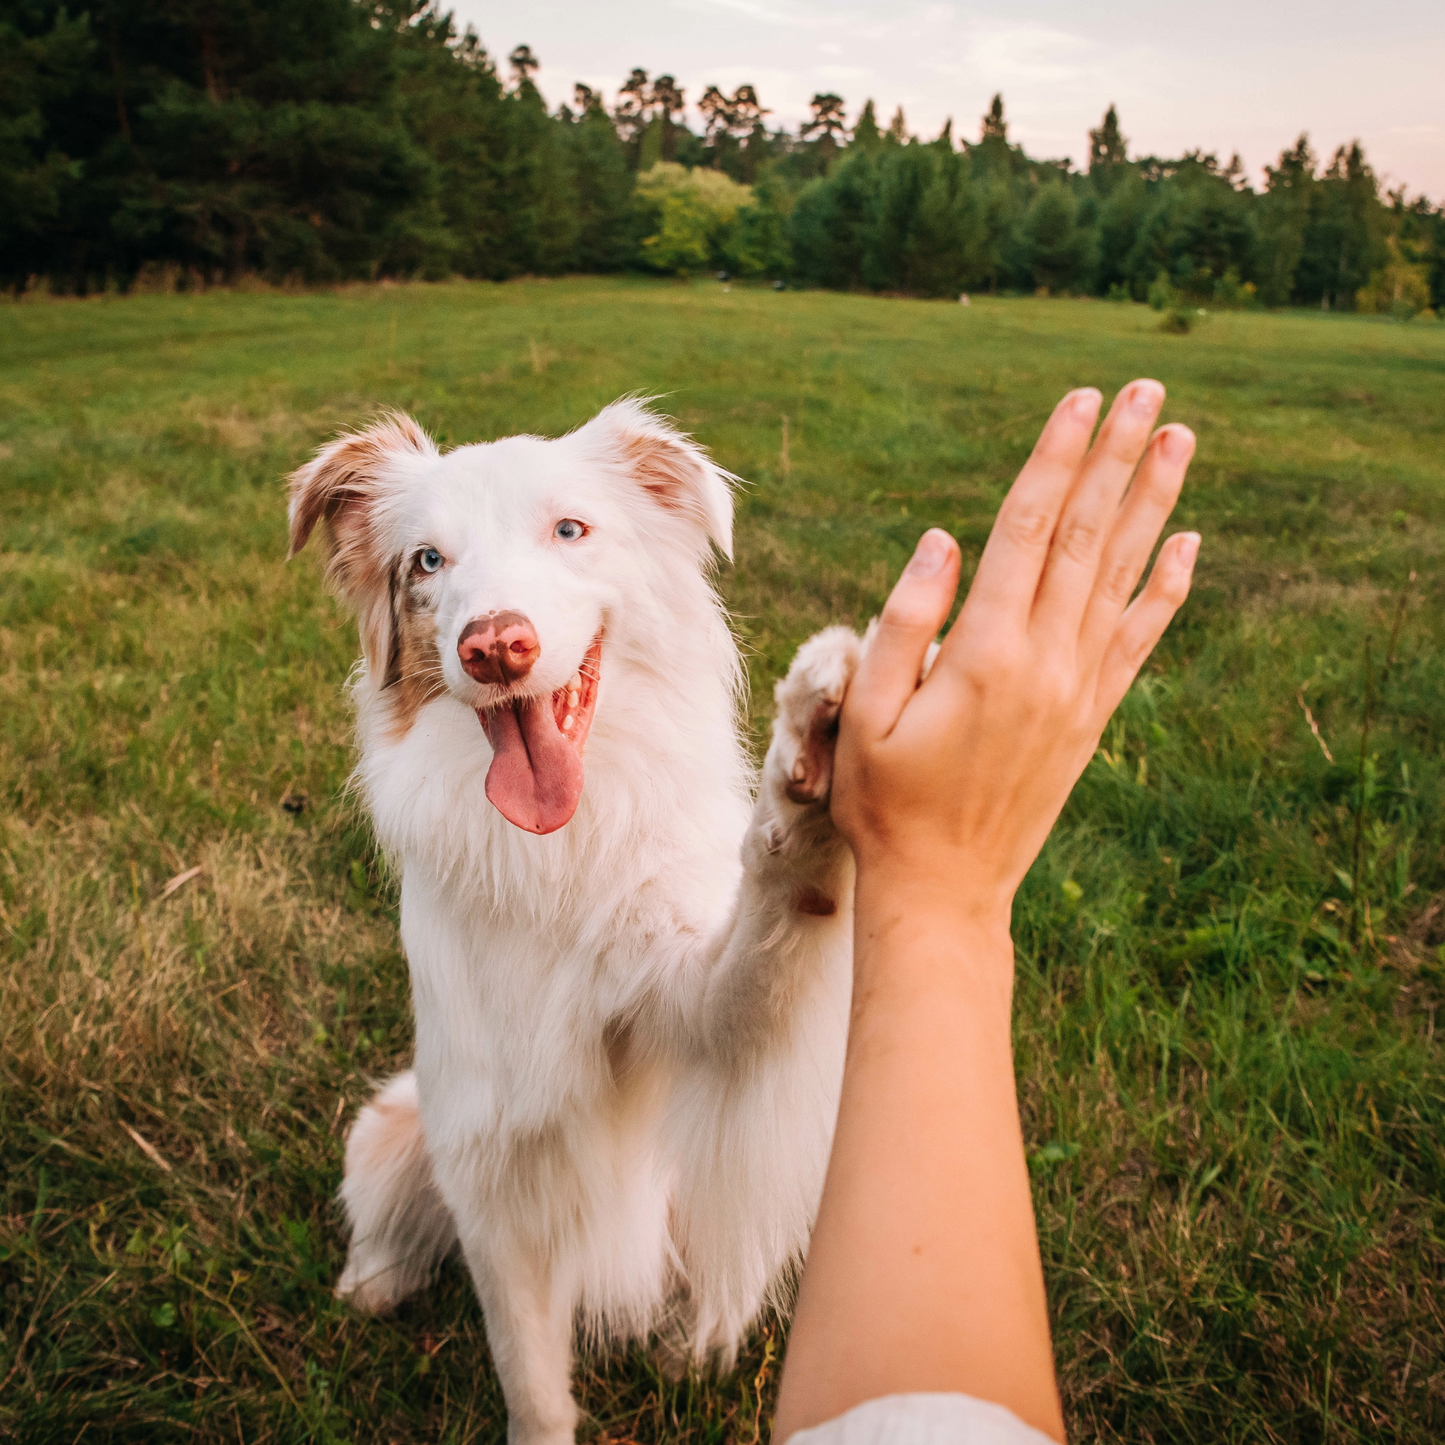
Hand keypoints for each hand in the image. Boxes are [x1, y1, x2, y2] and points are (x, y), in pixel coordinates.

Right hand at [831, 380, 1197, 929]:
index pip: (1026, 530)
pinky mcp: (1092, 716)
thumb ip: (901, 622)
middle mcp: (1045, 662)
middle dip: (1116, 457)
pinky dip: (1165, 589)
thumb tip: (943, 540)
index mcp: (984, 653)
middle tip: (1147, 390)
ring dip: (1152, 503)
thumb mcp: (864, 713)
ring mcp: (1077, 690)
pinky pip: (1138, 639)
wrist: (945, 888)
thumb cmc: (885, 802)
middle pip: (1086, 537)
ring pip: (1121, 576)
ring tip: (1179, 438)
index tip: (1081, 400)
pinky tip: (1187, 545)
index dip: (1055, 459)